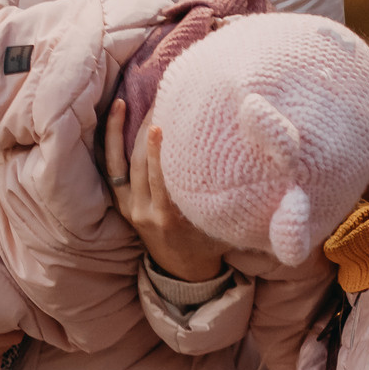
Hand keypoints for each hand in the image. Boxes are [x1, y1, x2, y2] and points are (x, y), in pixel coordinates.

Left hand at [104, 101, 228, 282]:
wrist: (184, 271)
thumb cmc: (210, 243)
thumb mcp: (222, 226)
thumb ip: (228, 200)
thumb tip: (256, 165)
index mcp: (170, 218)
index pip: (161, 175)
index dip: (161, 146)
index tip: (170, 117)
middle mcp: (146, 211)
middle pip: (142, 163)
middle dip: (148, 128)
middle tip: (160, 97)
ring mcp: (131, 207)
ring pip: (124, 161)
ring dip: (128, 129)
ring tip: (131, 98)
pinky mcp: (123, 202)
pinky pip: (112, 166)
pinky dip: (113, 138)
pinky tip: (118, 112)